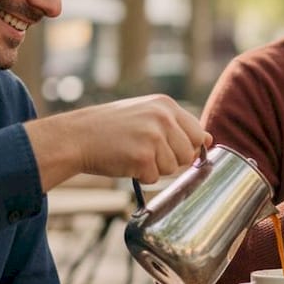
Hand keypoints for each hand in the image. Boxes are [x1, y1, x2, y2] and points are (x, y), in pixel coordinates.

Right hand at [26, 94, 210, 189]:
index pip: (198, 133)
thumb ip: (174, 124)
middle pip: (188, 154)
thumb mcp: (145, 114)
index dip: (186, 147)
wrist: (75, 136)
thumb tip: (209, 140)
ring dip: (154, 168)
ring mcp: (154, 136)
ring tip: (131, 154)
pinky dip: (139, 176)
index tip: (169, 149)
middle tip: (144, 152)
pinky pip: (153, 178)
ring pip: (172, 168)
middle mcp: (163, 117)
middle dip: (171, 160)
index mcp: (166, 105)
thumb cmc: (110, 128)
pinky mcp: (143, 157)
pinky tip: (124, 162)